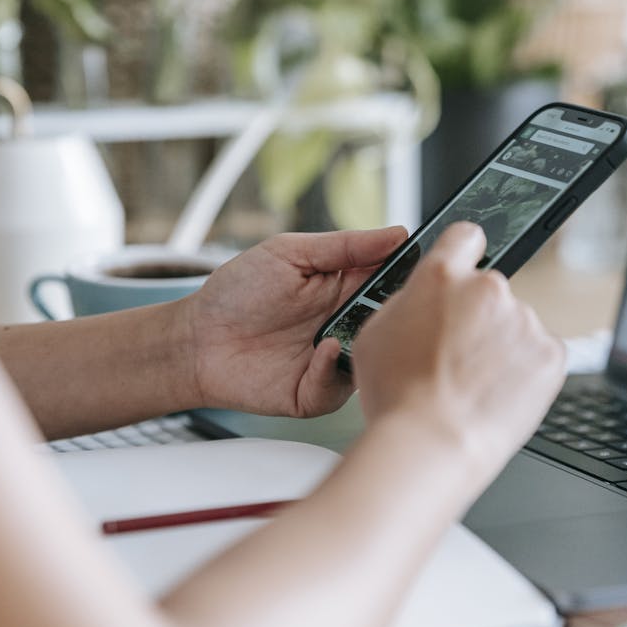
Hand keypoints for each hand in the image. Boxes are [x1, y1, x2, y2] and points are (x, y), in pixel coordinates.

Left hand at [178, 226, 406, 416]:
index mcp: (346, 287)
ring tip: (356, 324)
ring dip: (371, 343)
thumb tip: (397, 233)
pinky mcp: (315, 393)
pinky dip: (334, 369)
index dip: (412, 275)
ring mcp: (334, 362)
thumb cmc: (239, 290)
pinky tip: (322, 348)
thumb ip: (345, 245)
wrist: (196, 338)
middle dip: (400, 313)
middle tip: (401, 299)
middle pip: (392, 323)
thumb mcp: (290, 252)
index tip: (430, 265)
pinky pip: (339, 387)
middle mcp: (347, 326)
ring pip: (374, 360)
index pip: (394, 281)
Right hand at [353, 222, 565, 491]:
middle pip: (488, 291)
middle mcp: (486, 289)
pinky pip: (538, 354)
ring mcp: (523, 320)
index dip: (463, 253)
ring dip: (500, 346)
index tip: (464, 267)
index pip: (465, 237)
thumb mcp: (375, 334)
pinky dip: (523, 371)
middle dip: (476, 316)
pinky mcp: (549, 354)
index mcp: (440, 276)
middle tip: (455, 355)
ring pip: (513, 325)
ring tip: (473, 384)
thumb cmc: (397, 397)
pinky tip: (496, 393)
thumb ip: (406, 302)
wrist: (432, 445)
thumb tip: (421, 298)